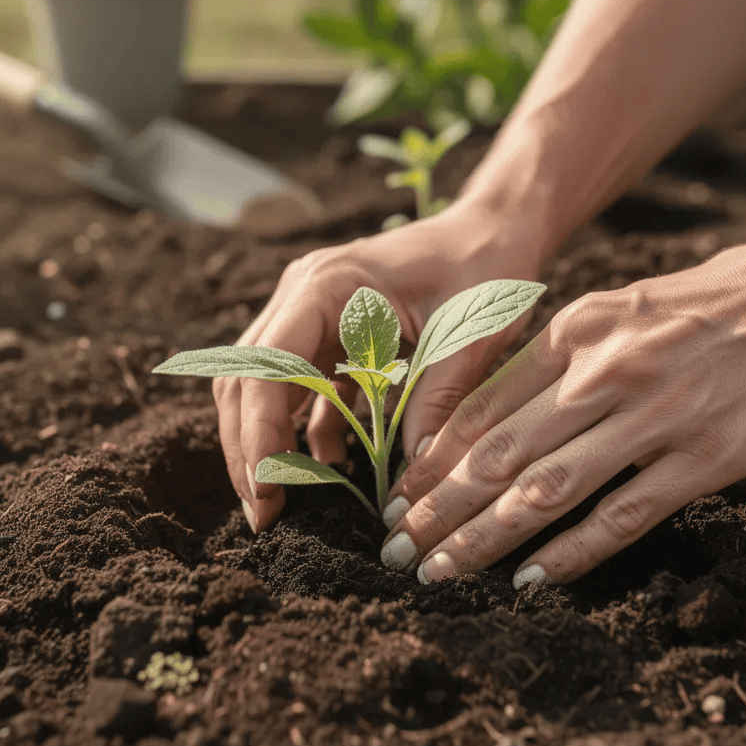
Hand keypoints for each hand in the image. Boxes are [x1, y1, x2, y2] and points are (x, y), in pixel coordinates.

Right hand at [215, 202, 547, 531]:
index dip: (259, 433)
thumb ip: (436, 399)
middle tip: (263, 516)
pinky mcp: (331, 336)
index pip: (266, 365)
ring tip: (279, 507)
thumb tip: (411, 474)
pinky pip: (303, 392)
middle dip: (249, 450)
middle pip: (247, 379)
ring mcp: (312, 314)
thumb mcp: (470, 334)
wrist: (497, 230)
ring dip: (267, 446)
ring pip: (264, 388)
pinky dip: (306, 433)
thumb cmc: (487, 267)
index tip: (267, 491)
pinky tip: (327, 473)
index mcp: (327, 285)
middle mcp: (304, 295)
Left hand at [379, 227, 745, 586]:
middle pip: (498, 455)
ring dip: (485, 538)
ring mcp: (654, 417)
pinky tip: (532, 579)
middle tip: (398, 550)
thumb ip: (559, 357)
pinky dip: (571, 553)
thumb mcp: (620, 307)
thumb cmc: (713, 302)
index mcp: (576, 333)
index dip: (432, 461)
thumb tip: (493, 410)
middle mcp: (603, 373)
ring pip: (547, 489)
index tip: (398, 500)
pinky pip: (622, 515)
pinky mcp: (704, 458)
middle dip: (438, 509)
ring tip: (443, 572)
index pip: (482, 408)